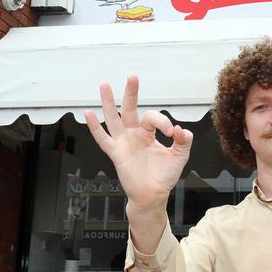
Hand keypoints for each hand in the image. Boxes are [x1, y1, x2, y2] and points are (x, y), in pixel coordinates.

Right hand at [84, 75, 193, 209]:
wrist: (153, 194)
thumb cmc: (164, 176)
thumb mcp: (180, 155)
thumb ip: (184, 140)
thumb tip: (180, 128)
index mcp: (148, 133)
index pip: (153, 118)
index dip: (164, 122)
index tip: (173, 133)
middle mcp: (134, 134)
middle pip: (130, 109)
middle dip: (131, 93)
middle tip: (132, 77)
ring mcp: (123, 142)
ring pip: (114, 119)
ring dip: (109, 103)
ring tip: (104, 85)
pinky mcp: (116, 153)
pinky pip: (103, 139)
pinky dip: (94, 127)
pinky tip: (88, 114)